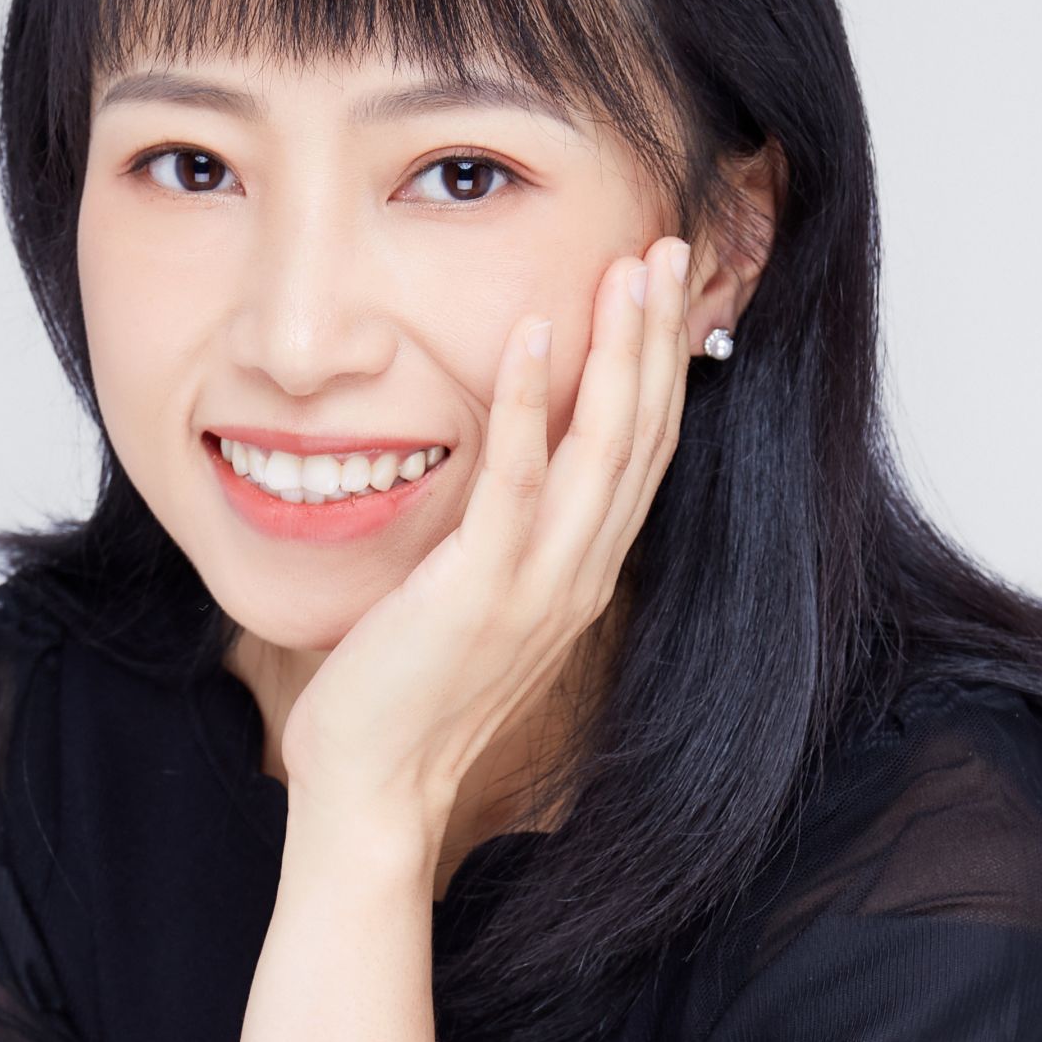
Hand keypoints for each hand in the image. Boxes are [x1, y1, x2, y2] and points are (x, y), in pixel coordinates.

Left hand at [275, 237, 692, 838]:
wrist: (375, 790)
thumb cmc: (408, 697)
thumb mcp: (473, 604)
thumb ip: (502, 541)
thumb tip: (502, 473)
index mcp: (579, 578)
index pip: (641, 458)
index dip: (659, 371)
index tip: (663, 293)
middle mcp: (575, 578)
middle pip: (641, 439)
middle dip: (656, 340)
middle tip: (666, 251)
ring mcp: (535, 586)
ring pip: (602, 451)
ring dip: (617, 353)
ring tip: (626, 271)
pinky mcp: (478, 591)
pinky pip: (515, 483)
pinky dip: (525, 404)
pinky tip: (532, 335)